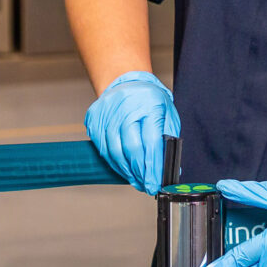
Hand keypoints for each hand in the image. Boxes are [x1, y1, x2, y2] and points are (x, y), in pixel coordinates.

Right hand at [82, 70, 178, 194]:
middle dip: (139, 172)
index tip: (154, 183)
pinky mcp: (94, 120)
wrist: (126, 81)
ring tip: (136, 180)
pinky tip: (123, 169)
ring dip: (126, 170)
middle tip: (145, 185)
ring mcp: (107, 114)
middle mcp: (125, 109)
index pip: (150, 142)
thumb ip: (169, 140)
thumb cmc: (150, 99)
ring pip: (114, 151)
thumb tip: (171, 168)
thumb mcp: (168, 113)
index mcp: (149, 105)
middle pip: (130, 148)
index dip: (152, 166)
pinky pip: (102, 148)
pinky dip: (114, 161)